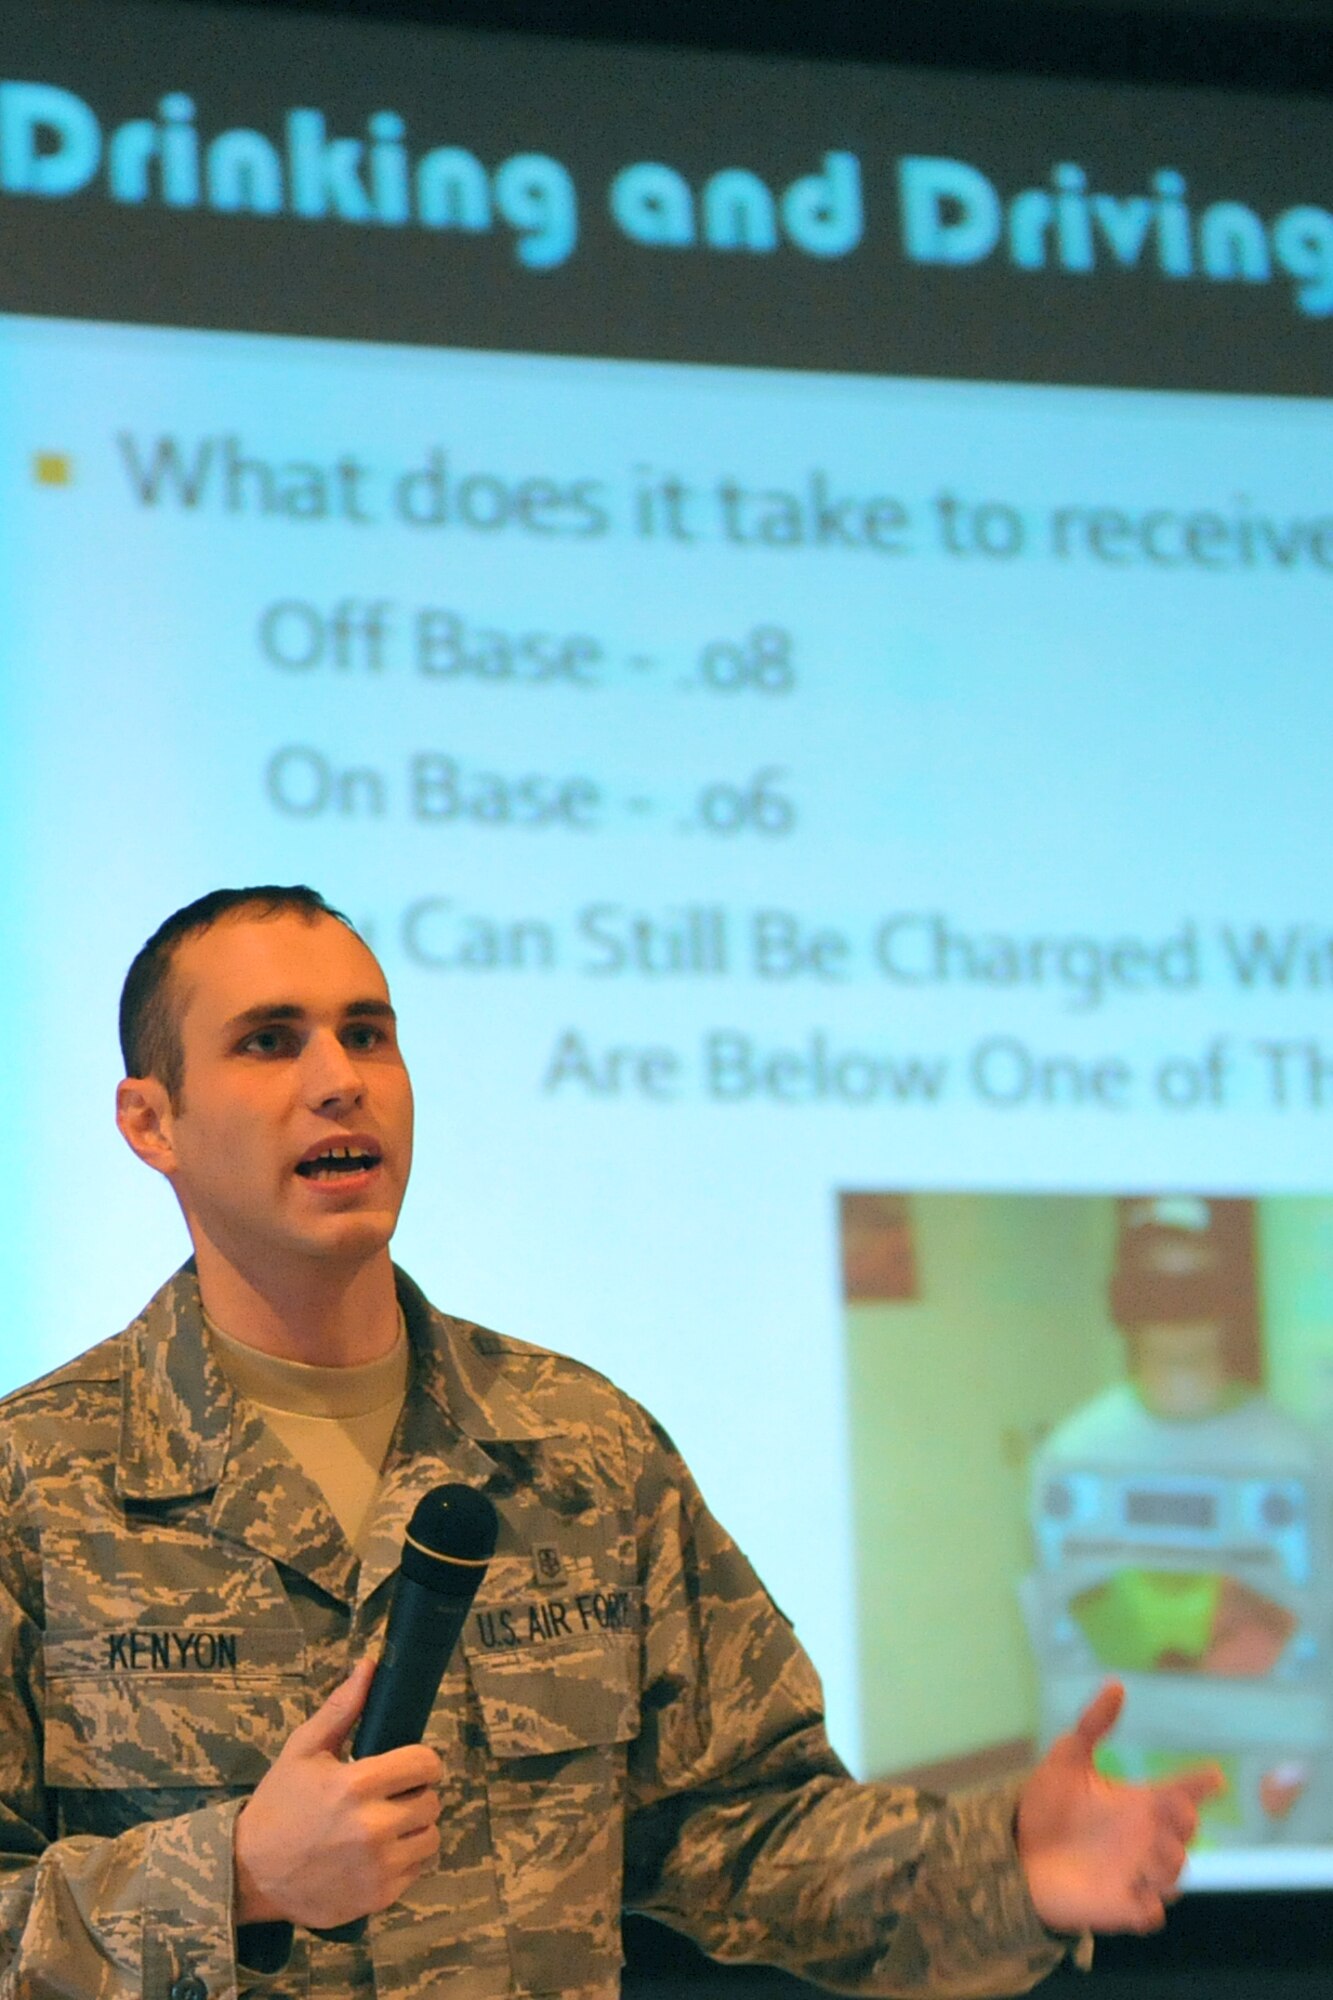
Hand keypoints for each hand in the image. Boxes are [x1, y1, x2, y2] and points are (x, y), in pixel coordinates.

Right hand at [234, 1657, 444, 1930]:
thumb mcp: (303, 1749)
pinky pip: (418, 1871)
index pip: (426, 1764)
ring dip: (416, 1828)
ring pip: (431, 1838)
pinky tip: (380, 1854)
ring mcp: (379, 1867)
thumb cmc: (279, 1803)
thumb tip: (370, 1663)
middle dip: (416, 1794)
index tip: (408, 1766)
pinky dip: (406, 1861)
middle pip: (432, 1801)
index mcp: (357, 1785)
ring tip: (389, 1825)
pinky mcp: (379, 1898)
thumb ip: (342, 1708)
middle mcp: (374, 1827)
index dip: (422, 1761)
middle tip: (392, 1796)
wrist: (250, 1872)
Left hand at [1017, 1681, 1222, 1935]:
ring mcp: (1136, 1873)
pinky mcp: (1121, 1905)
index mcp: (1140, 1803)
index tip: (1213, 1776)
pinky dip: (1150, 1906)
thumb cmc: (1047, 1805)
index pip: (1183, 1793)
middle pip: (1186, 1835)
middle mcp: (1146, 1838)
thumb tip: (1117, 1683)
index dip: (1201, 1784)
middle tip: (1170, 1812)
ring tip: (1149, 1855)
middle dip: (1185, 1825)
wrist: (1016, 1852)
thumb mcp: (1068, 1758)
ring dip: (1170, 1865)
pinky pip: (1150, 1913)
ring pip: (1176, 1875)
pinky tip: (1138, 1896)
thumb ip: (1094, 1723)